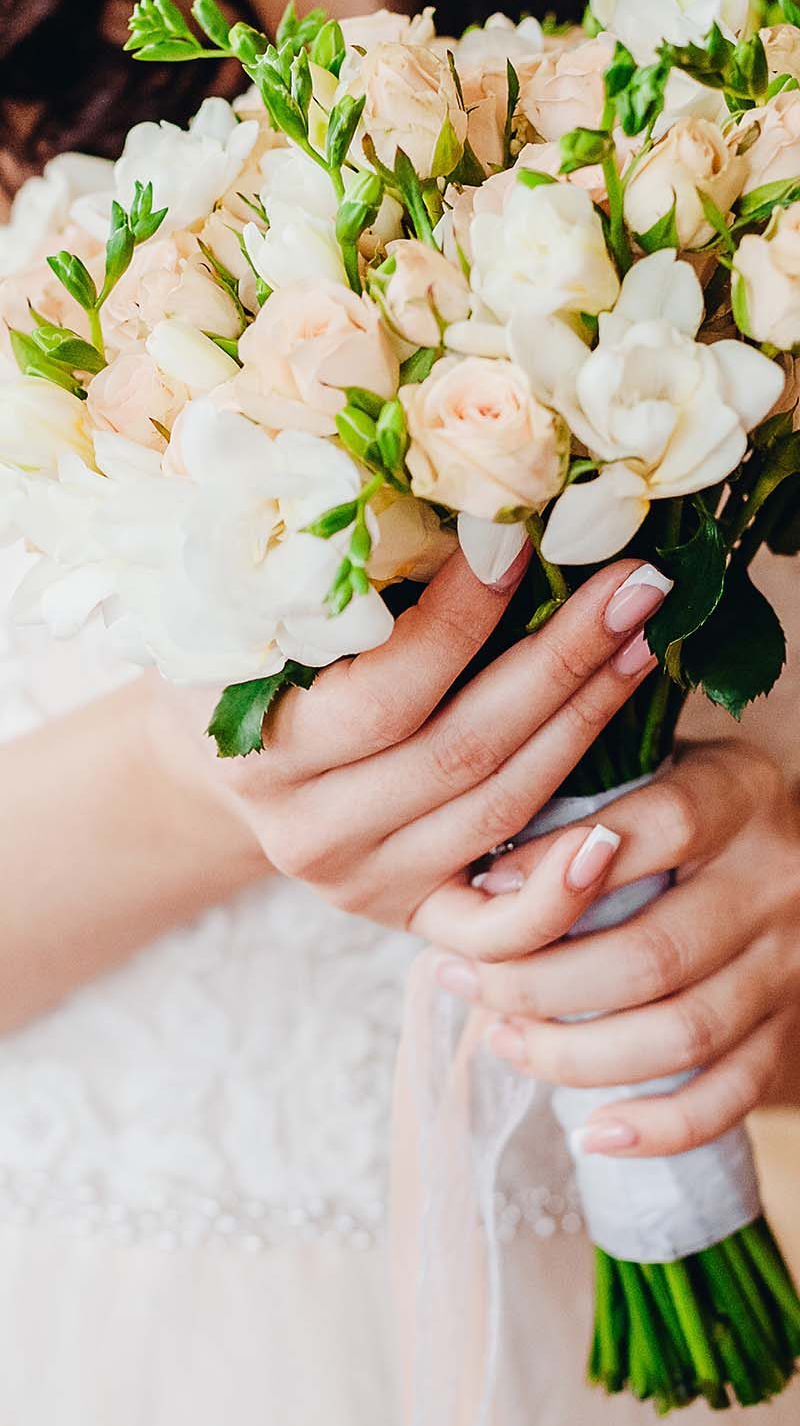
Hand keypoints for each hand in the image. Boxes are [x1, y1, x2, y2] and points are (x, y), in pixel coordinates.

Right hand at [159, 549, 668, 949]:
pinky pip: (495, 933)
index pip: (386, 691)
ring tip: (641, 643)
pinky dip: (561, 894)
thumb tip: (455, 492)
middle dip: (561, 661)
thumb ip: (320, 573)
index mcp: (258, 748)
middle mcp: (309, 830)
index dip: (465, 619)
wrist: (215, 766)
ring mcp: (363, 881)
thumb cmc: (239, 661)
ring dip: (585, 725)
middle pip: (462, 751)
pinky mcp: (409, 916)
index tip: (526, 541)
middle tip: (634, 585)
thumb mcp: (243, 611)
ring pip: (498, 813)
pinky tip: (617, 832)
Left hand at [435, 742, 799, 1154]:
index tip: (482, 888)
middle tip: (461, 980)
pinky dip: (660, 1127)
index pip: (661, 827)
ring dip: (575, 1054)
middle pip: (652, 954)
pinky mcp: (791, 1030)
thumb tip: (483, 882)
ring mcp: (790, 963)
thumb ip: (591, 796)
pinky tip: (593, 1134)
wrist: (798, 850)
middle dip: (537, 982)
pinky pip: (731, 1095)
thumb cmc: (692, 800)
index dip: (563, 866)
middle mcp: (775, 880)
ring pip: (681, 1034)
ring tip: (502, 1041)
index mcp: (741, 794)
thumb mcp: (659, 763)